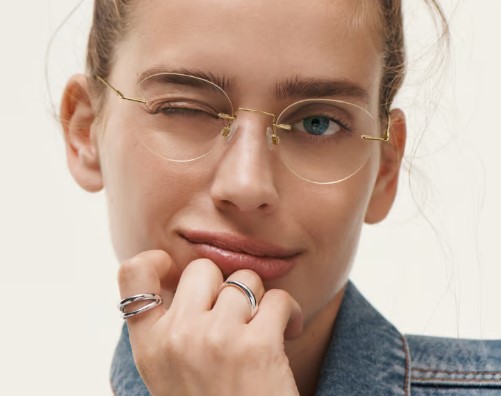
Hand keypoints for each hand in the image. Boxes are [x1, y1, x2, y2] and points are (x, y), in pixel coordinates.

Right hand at [117, 250, 303, 395]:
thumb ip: (170, 330)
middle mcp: (177, 338)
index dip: (156, 261)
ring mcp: (216, 339)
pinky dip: (288, 312)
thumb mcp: (171, 375)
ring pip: (244, 280)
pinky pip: (277, 298)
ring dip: (259, 300)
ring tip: (263, 328)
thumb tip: (182, 278)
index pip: (132, 275)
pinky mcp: (257, 346)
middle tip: (234, 314)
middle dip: (222, 285)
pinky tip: (287, 333)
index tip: (176, 271)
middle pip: (202, 268)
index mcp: (150, 347)